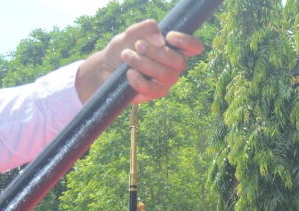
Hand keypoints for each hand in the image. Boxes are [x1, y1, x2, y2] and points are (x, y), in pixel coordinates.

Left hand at [77, 21, 202, 103]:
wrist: (106, 68)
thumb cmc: (122, 48)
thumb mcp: (129, 34)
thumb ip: (144, 29)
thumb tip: (160, 40)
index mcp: (173, 48)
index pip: (193, 46)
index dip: (187, 42)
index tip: (170, 37)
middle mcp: (174, 65)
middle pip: (179, 62)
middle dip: (156, 53)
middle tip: (137, 45)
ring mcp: (166, 81)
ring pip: (166, 75)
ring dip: (144, 64)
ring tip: (126, 55)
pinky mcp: (156, 93)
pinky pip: (153, 89)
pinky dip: (139, 81)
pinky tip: (128, 73)